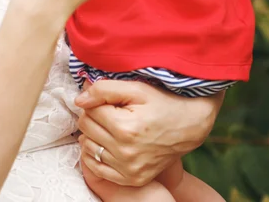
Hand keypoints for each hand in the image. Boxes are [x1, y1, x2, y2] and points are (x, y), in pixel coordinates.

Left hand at [75, 80, 222, 186]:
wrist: (189, 126)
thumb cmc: (162, 103)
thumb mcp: (135, 88)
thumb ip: (103, 90)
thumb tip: (79, 100)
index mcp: (125, 128)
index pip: (89, 110)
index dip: (95, 100)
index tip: (107, 99)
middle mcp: (125, 152)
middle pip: (86, 128)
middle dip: (92, 115)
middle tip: (108, 110)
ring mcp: (129, 169)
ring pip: (88, 146)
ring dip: (93, 133)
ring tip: (108, 125)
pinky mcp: (132, 179)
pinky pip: (97, 168)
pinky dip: (95, 154)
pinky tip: (105, 142)